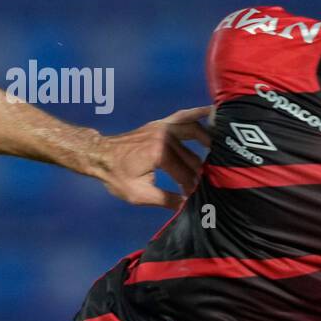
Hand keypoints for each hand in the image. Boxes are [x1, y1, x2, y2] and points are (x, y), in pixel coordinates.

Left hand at [94, 106, 212, 208]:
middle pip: (192, 157)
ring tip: (221, 151)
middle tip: (209, 184)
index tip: (197, 198)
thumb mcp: (139, 194)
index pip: (185, 174)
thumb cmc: (116, 176)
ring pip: (195, 130)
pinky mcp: (161, 123)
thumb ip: (165, 200)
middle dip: (200, 173)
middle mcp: (163, 136)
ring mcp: (162, 127)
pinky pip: (184, 116)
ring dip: (208, 140)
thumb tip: (187, 207)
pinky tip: (213, 113)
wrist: (100, 155)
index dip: (192, 189)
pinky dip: (199, 114)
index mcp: (159, 154)